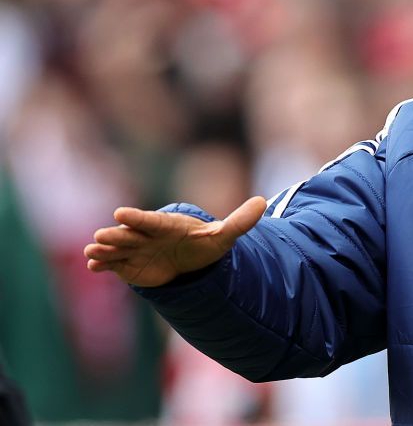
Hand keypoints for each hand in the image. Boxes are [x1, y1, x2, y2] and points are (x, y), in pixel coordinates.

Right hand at [83, 196, 266, 286]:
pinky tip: (92, 267)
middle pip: (128, 234)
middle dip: (116, 235)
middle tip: (101, 236)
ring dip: (104, 250)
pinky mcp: (127, 265)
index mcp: (166, 225)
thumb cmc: (204, 243)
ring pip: (116, 248)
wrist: (190, 260)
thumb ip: (240, 221)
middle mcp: (146, 235)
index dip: (137, 217)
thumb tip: (263, 201)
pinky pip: (112, 264)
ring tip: (93, 253)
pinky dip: (102, 264)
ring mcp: (134, 249)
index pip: (150, 220)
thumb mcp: (224, 235)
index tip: (121, 213)